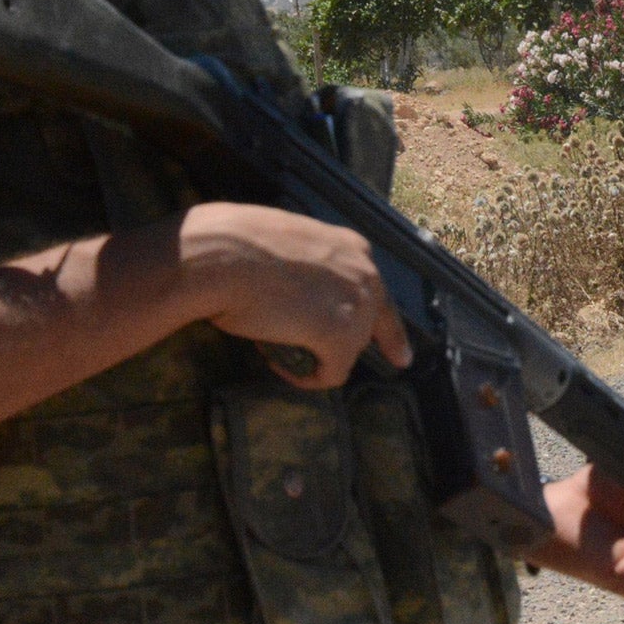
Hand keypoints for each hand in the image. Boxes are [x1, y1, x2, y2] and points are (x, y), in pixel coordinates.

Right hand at [177, 202, 410, 387]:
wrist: (223, 254)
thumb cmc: (238, 246)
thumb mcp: (291, 246)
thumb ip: (312, 271)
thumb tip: (305, 300)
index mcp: (354, 248)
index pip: (379, 295)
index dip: (386, 331)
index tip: (400, 357)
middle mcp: (366, 273)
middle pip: (366, 327)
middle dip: (339, 344)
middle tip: (303, 353)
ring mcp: (358, 304)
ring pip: (348, 351)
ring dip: (316, 357)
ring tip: (275, 345)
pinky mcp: (341, 335)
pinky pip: (332, 373)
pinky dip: (307, 377)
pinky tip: (280, 362)